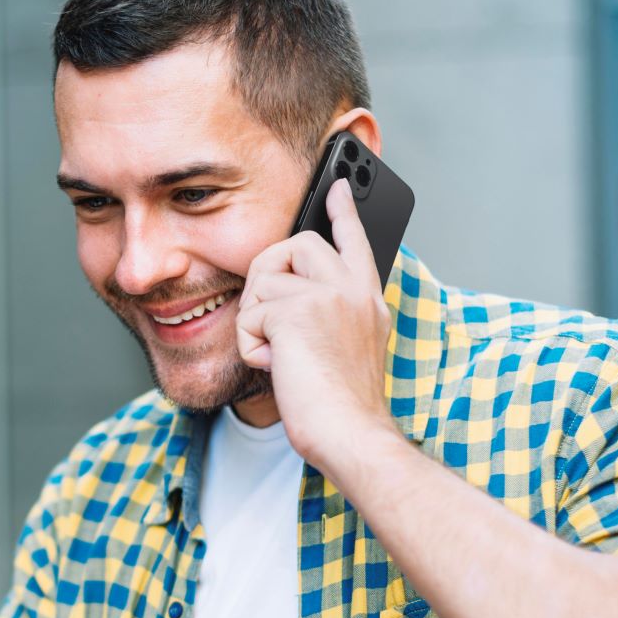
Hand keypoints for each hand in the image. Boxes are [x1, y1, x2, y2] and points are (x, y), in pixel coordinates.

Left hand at [235, 178, 397, 481]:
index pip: (355, 239)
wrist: (350, 432)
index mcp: (367, 298)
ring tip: (285, 355)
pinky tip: (279, 367)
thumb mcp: (347, 348)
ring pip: (264, 280)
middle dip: (268, 276)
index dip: (343, 210)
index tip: (337, 185)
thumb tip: (288, 299)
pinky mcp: (295, 311)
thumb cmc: (342, 406)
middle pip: (295, 244)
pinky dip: (253, 348)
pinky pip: (249, 316)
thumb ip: (331, 314)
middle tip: (272, 320)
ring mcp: (327, 295)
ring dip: (259, 323)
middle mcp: (352, 289)